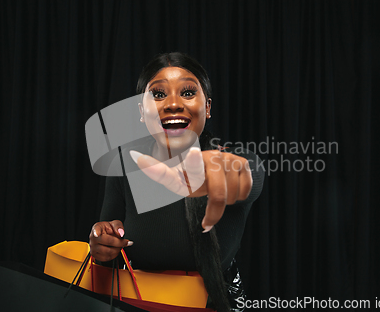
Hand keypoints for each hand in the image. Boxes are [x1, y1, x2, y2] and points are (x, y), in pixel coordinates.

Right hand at [88, 220, 132, 261]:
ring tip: (120, 245)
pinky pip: (107, 258)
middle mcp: (93, 238)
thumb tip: (120, 233)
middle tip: (125, 242)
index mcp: (97, 227)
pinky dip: (114, 255)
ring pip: (108, 251)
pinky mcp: (95, 255)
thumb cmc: (109, 229)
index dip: (96, 232)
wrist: (105, 235)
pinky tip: (115, 249)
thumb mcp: (115, 223)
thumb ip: (118, 226)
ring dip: (118, 249)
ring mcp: (93, 247)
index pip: (96, 230)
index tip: (97, 234)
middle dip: (119, 243)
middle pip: (108, 241)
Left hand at [130, 148, 252, 231]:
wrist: (224, 169)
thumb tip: (134, 156)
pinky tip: (232, 190)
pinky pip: (245, 191)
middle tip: (207, 224)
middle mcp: (208, 158)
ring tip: (219, 196)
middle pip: (218, 195)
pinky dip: (240, 197)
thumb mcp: (180, 181)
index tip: (173, 156)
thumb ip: (159, 174)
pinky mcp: (242, 162)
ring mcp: (227, 159)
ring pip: (233, 196)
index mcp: (188, 165)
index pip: (183, 167)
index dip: (177, 165)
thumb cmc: (196, 179)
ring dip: (228, 203)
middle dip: (214, 214)